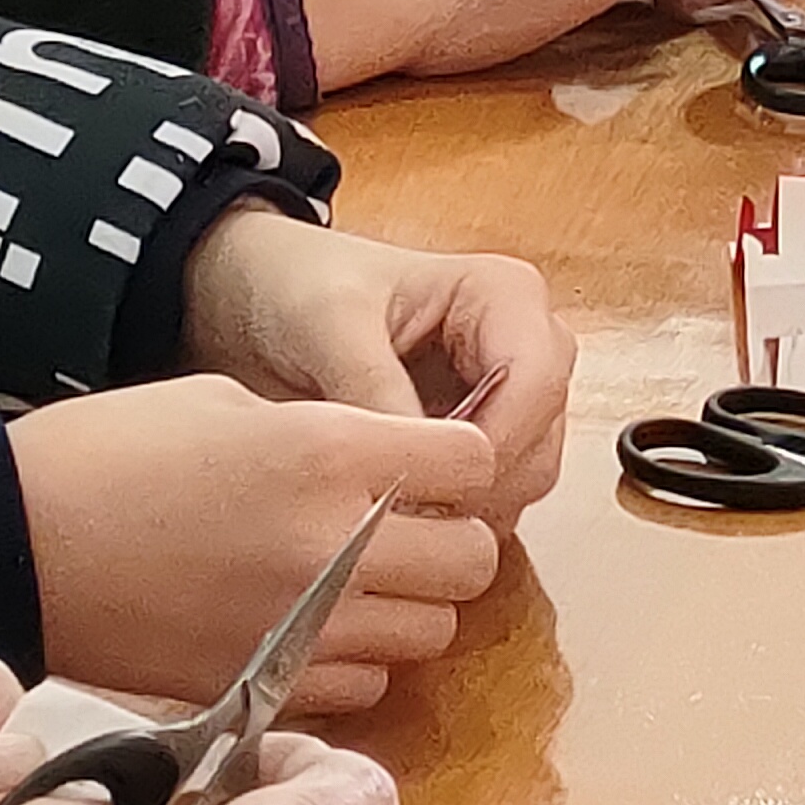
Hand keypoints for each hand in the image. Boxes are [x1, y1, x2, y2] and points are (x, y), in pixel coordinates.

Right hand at [4, 378, 506, 714]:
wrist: (16, 542)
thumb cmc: (112, 451)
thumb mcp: (232, 401)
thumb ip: (328, 435)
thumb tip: (388, 468)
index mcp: (326, 451)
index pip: (475, 461)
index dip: (461, 457)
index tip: (433, 456)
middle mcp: (330, 544)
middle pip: (473, 558)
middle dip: (455, 536)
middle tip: (410, 523)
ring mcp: (299, 625)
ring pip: (433, 632)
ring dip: (414, 604)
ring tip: (365, 577)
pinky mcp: (262, 684)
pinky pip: (369, 686)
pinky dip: (362, 659)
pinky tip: (319, 625)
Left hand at [182, 205, 571, 522]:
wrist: (264, 301)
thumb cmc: (301, 286)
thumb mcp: (328, 323)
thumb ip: (373, 388)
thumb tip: (408, 469)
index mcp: (505, 295)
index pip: (537, 384)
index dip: (492, 444)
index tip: (424, 483)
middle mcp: (526, 347)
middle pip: (539, 442)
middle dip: (477, 485)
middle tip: (397, 506)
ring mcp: (511, 400)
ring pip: (524, 481)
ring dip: (464, 508)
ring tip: (384, 502)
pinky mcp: (485, 443)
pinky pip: (493, 501)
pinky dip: (450, 518)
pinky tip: (391, 507)